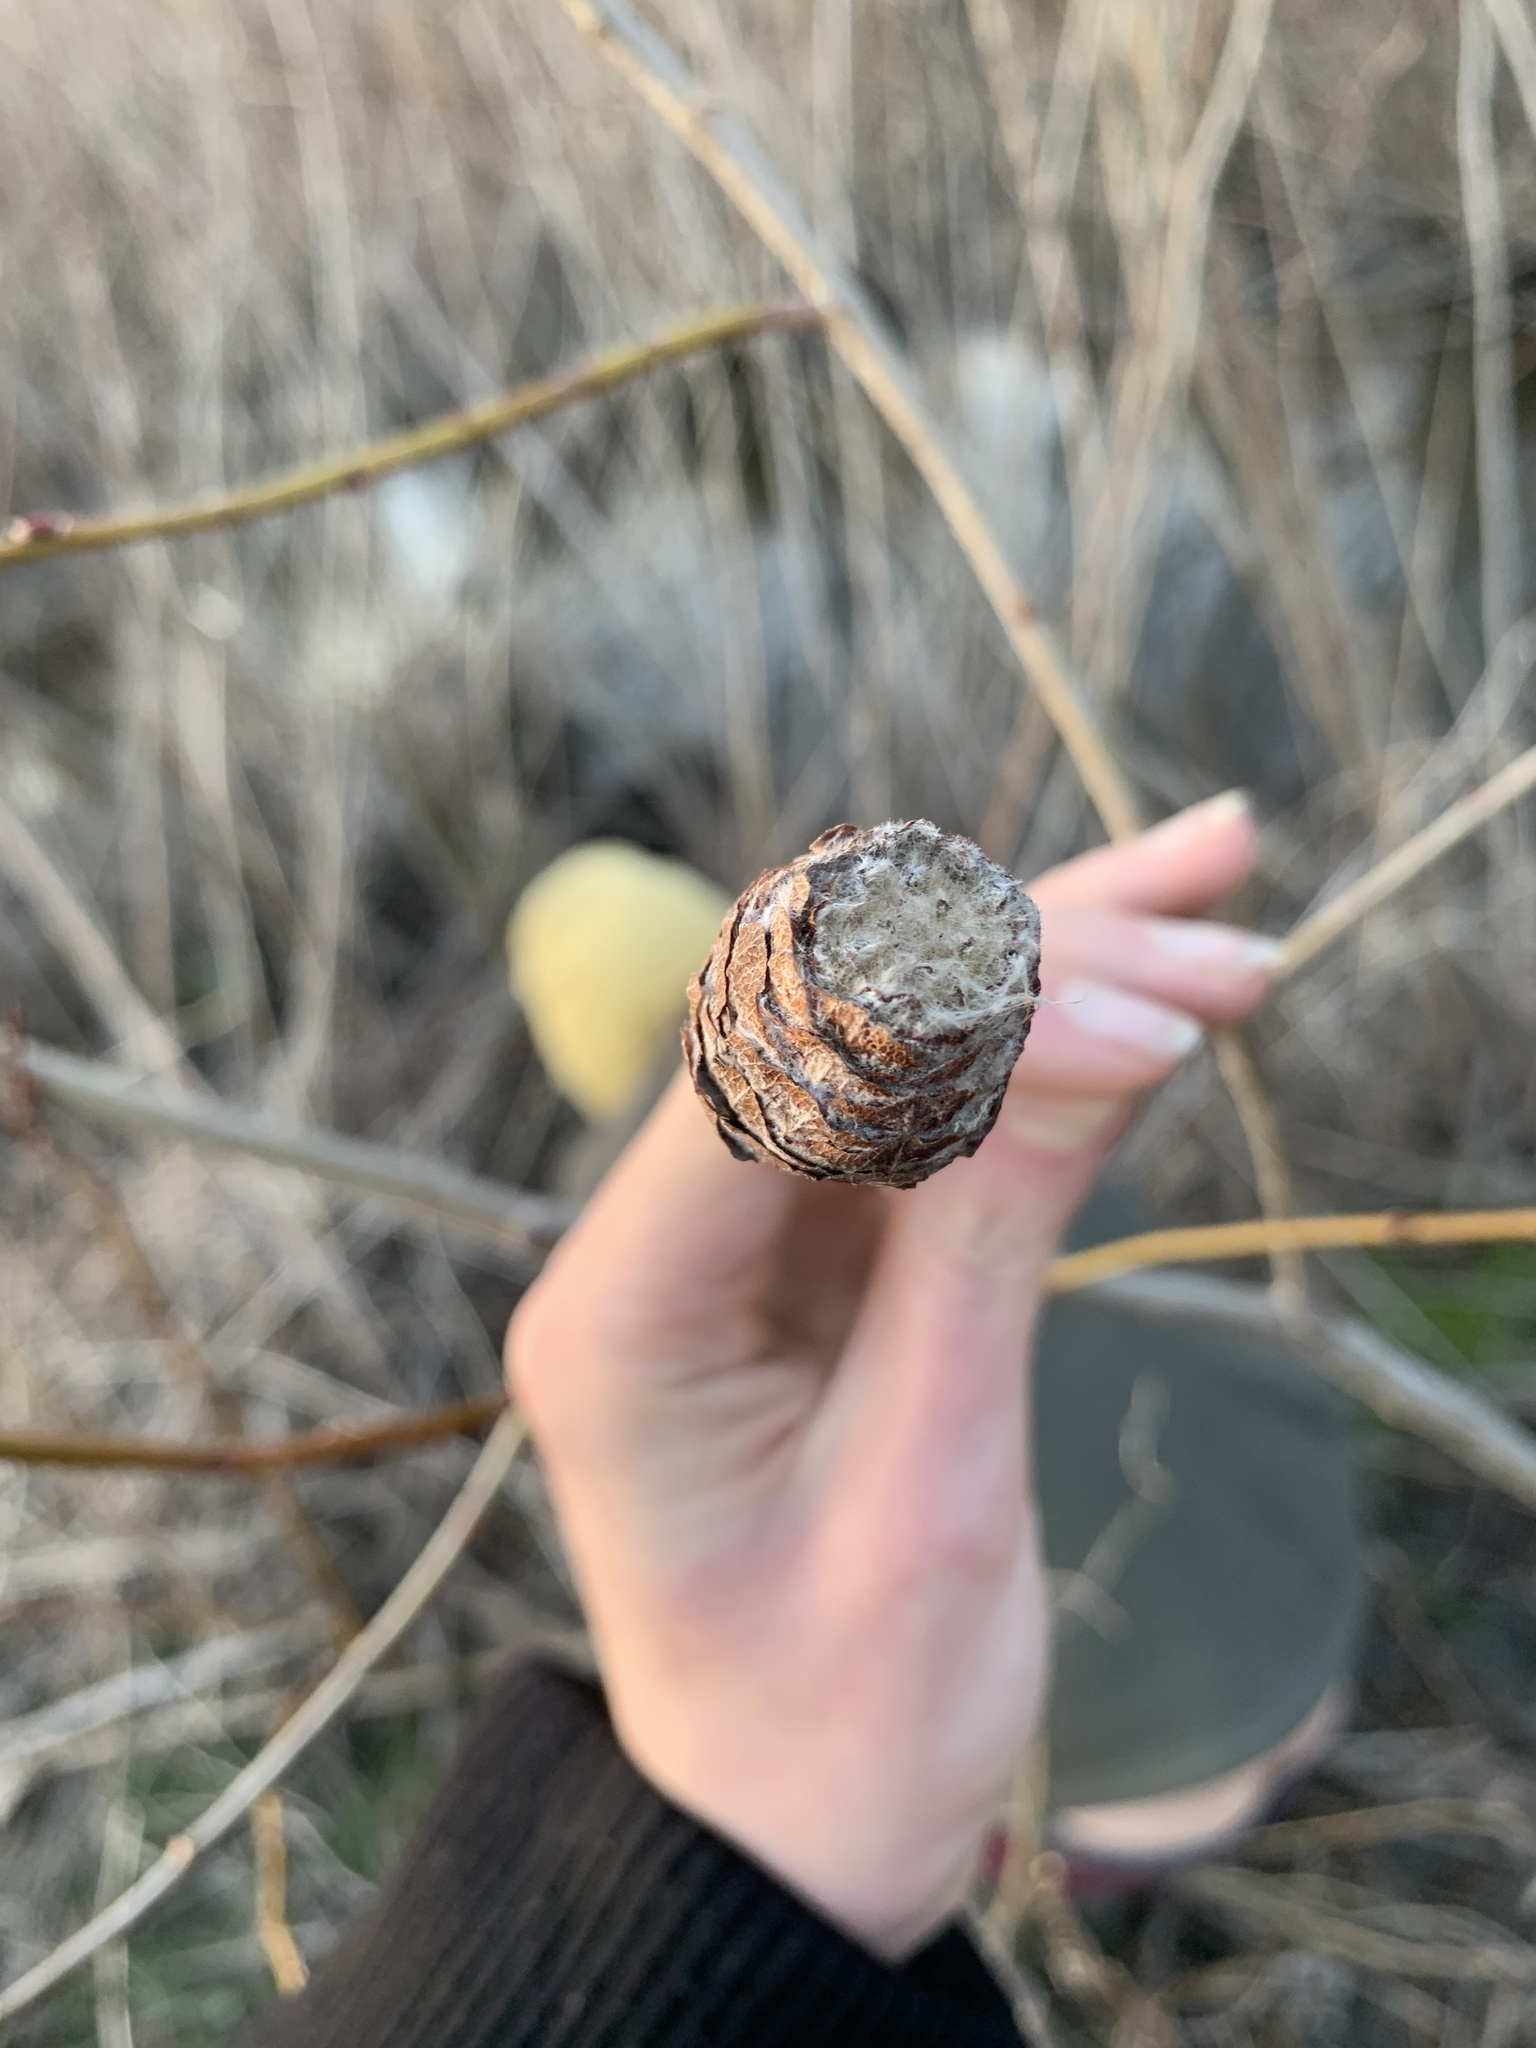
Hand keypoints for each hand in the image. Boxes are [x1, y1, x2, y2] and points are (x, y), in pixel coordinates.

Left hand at [506, 792, 1278, 1957]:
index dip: (962, 1012)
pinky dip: (1042, 1048)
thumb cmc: (836, 1720)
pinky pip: (925, 1111)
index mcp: (620, 1311)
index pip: (773, 1068)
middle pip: (824, 1014)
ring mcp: (736, 1233)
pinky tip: (1152, 988)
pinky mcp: (813, 1248)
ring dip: (1050, 964)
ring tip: (1216, 886)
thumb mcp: (932, 1494)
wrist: (795, 1836)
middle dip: (1023, 957)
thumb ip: (988, 1245)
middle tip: (1219, 923)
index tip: (1153, 1025)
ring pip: (883, 1035)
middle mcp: (656, 1239)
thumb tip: (1097, 1024)